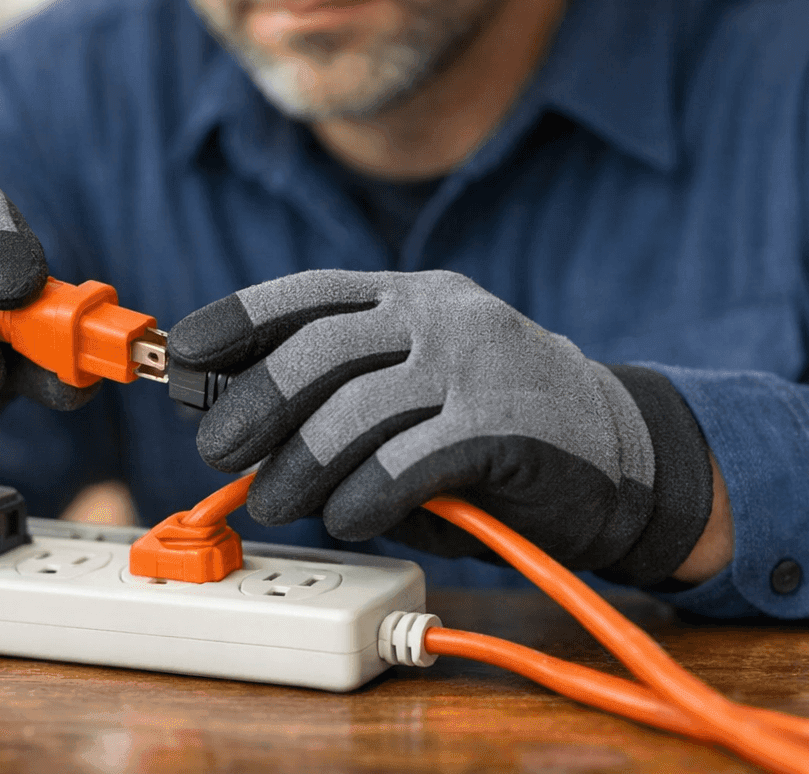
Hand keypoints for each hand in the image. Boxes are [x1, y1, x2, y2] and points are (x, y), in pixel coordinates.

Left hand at [167, 270, 715, 586]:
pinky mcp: (505, 428)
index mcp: (411, 297)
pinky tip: (348, 515)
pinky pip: (410, 460)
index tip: (183, 355)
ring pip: (357, 408)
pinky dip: (364, 495)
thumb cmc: (493, 426)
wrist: (625, 451)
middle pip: (320, 349)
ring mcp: (477, 366)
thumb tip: (232, 421)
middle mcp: (441, 316)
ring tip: (277, 500)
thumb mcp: (413, 390)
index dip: (237, 320)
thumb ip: (339, 395)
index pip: (308, 292)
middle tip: (217, 451)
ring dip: (300, 464)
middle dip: (254, 402)